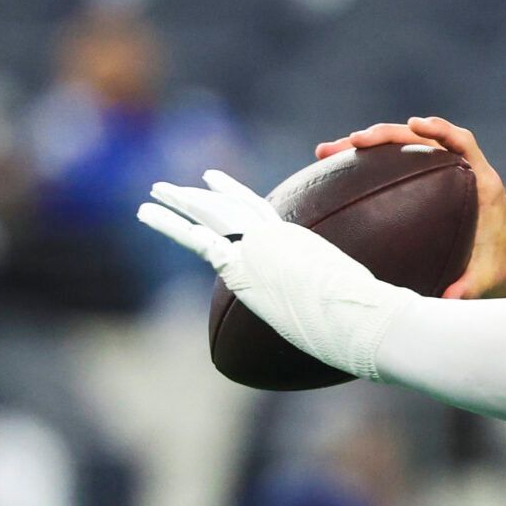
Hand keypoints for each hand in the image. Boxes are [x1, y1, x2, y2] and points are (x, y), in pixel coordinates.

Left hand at [137, 170, 403, 378]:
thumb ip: (328, 300)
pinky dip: (170, 223)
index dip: (236, 197)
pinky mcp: (240, 262)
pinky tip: (147, 212)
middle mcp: (275, 236)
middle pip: (230, 208)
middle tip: (177, 187)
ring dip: (179, 201)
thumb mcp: (342, 299)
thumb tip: (340, 321)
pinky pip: (196, 237)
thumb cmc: (357, 315)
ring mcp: (258, 245)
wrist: (351, 309)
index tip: (217, 184)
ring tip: (154, 191)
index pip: (259, 212)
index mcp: (296, 241)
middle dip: (202, 197)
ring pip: (209, 214)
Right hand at [314, 116, 505, 298]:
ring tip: (328, 151)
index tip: (415, 124)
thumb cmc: (503, 264)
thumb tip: (448, 299)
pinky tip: (339, 170)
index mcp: (482, 183)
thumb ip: (471, 287)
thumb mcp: (489, 278)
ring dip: (367, 145)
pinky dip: (370, 163)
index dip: (440, 129)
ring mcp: (442, 175)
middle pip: (421, 139)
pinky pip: (398, 165)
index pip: (462, 142)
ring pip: (402, 148)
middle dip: (386, 135)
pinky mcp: (428, 184)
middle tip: (352, 141)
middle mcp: (460, 171)